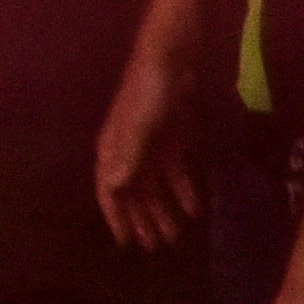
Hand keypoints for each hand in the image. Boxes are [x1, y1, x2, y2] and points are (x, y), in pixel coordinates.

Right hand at [94, 41, 201, 250]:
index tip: (124, 243)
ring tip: (175, 236)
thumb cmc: (149, 91)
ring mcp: (151, 146)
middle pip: (133, 193)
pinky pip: (175, 173)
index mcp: (113, 149)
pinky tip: (194, 209)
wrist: (170, 56)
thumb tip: (114, 187)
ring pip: (154, 187)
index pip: (109, 190)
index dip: (115, 217)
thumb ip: (128, 156)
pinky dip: (183, 191)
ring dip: (163, 211)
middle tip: (156, 248)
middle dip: (142, 220)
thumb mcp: (138, 125)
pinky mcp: (172, 139)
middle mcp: (129, 151)